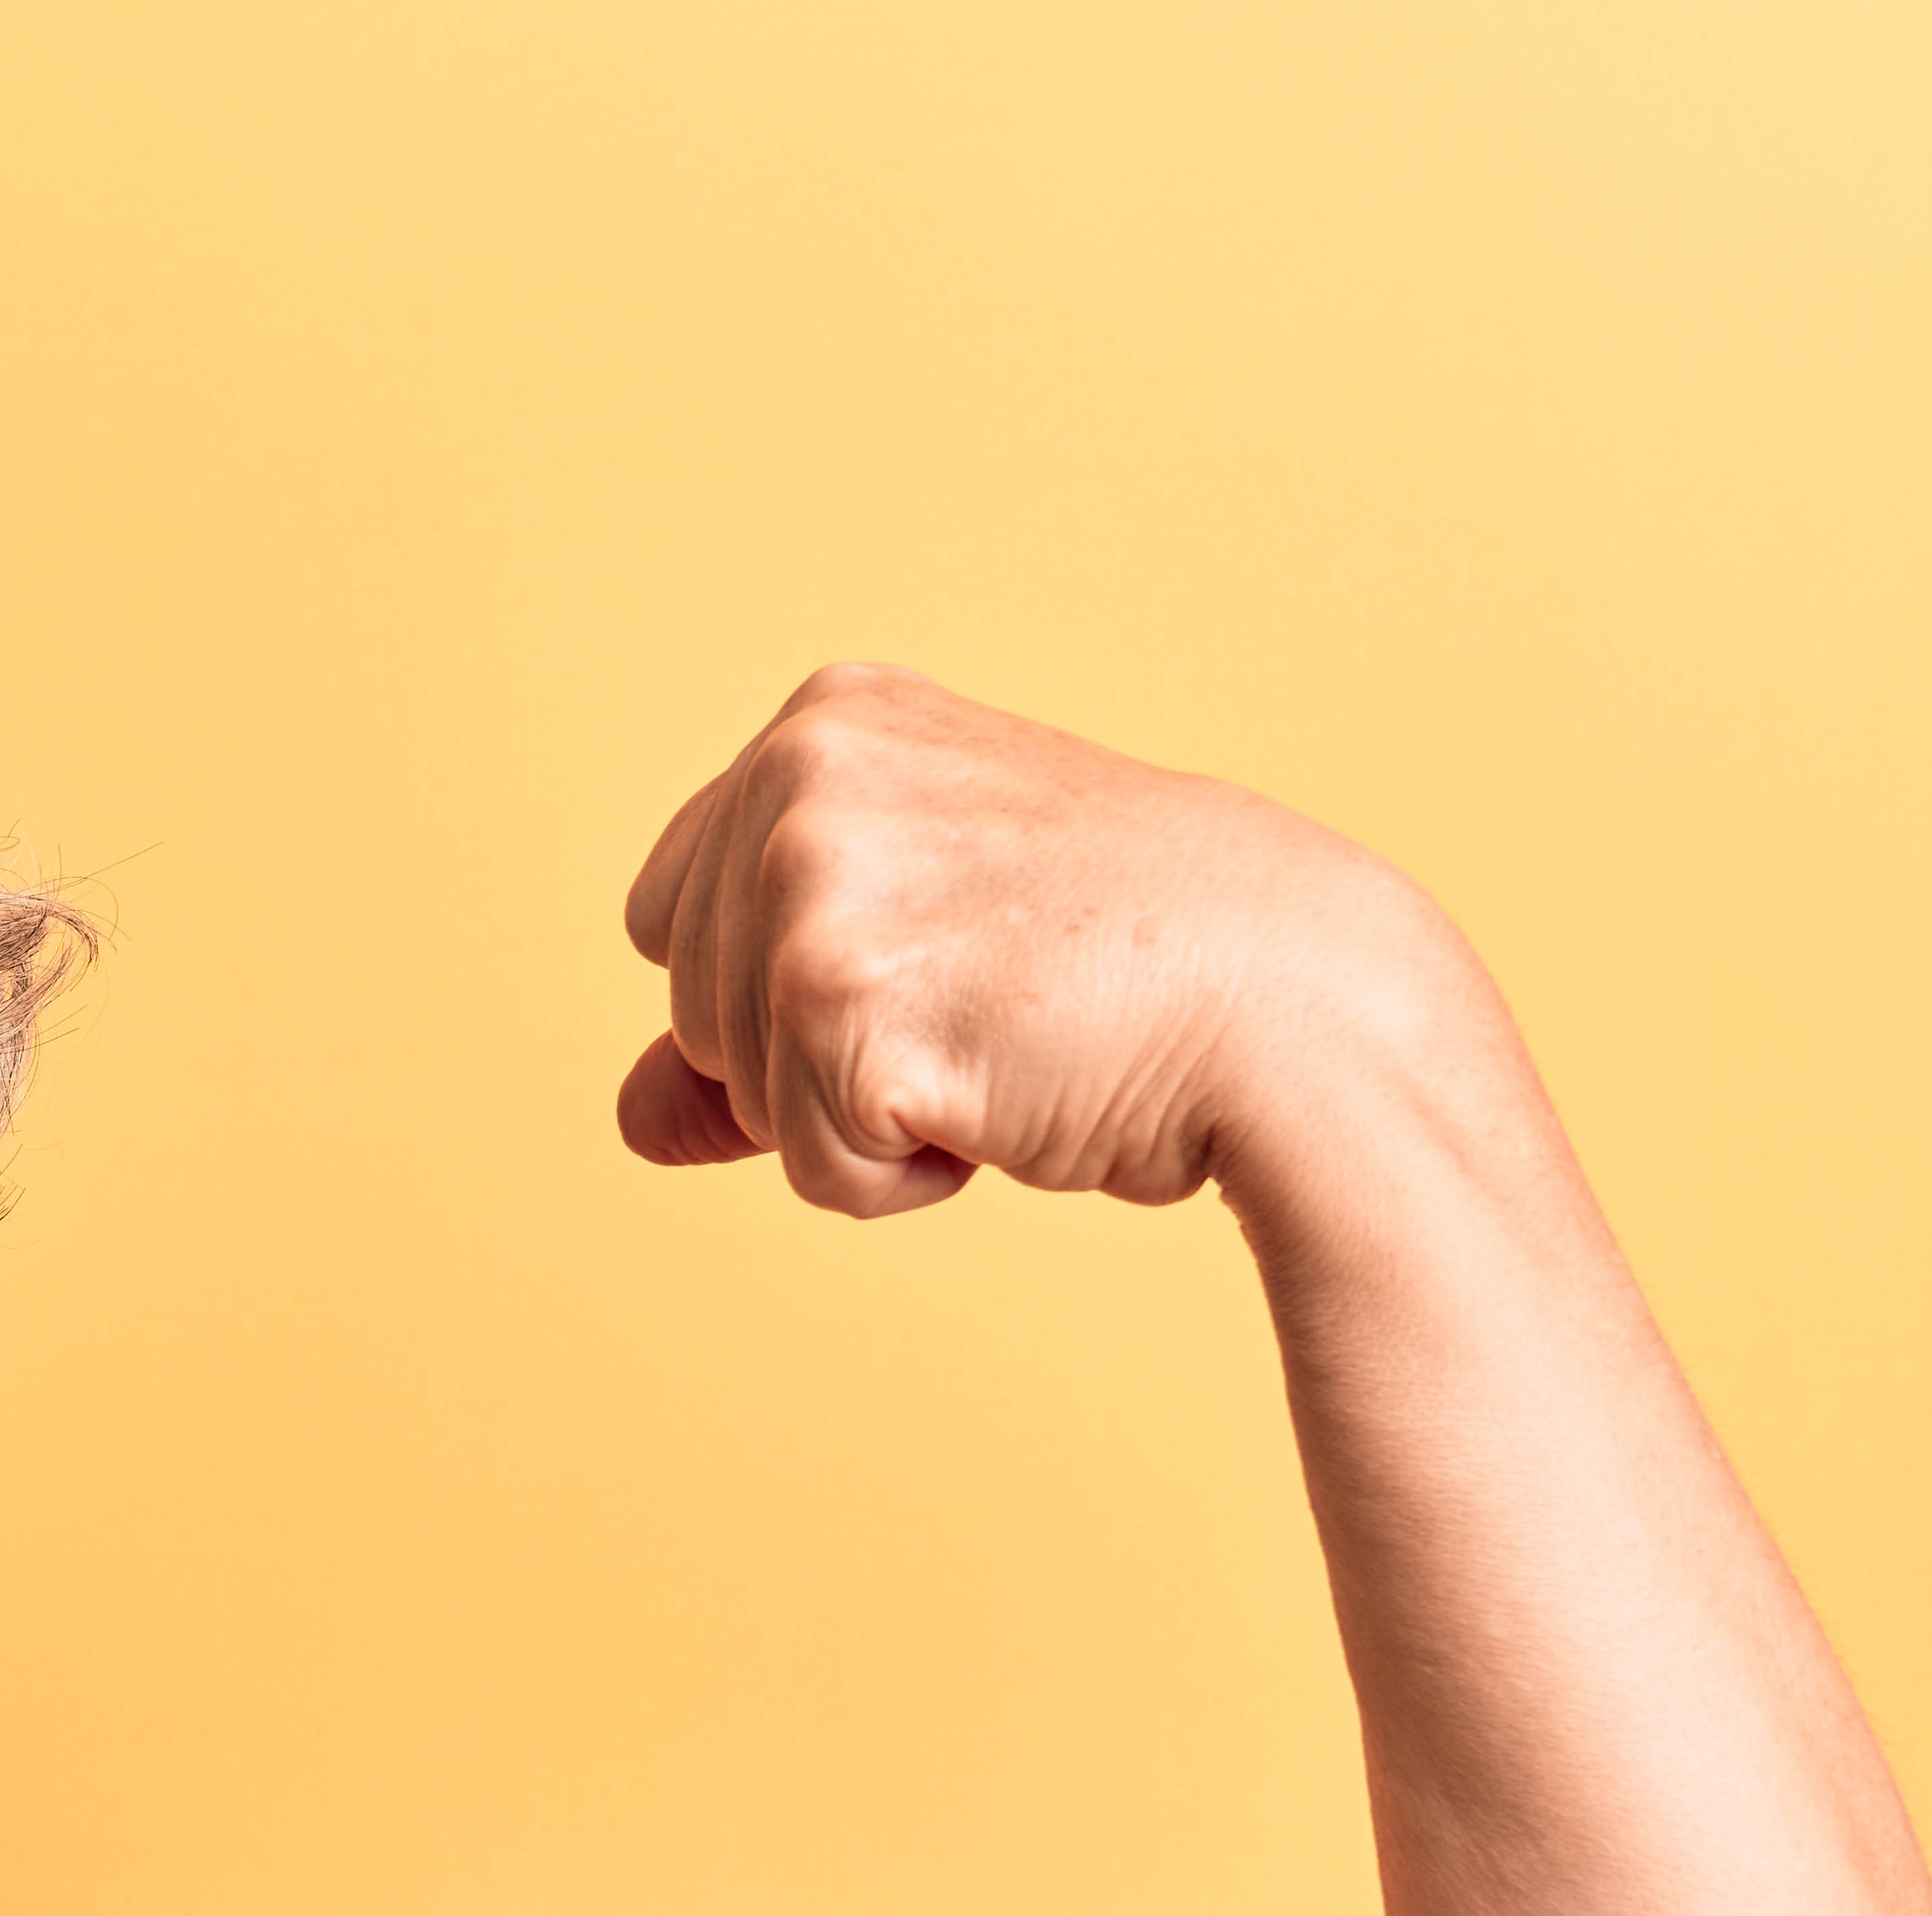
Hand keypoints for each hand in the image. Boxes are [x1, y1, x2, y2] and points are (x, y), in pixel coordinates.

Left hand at [615, 664, 1453, 1220]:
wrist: (1298, 1008)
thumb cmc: (1128, 972)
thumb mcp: (922, 947)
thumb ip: (749, 1015)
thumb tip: (633, 1118)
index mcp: (824, 721)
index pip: (666, 917)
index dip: (779, 985)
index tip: (938, 949)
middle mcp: (801, 772)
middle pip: (689, 1014)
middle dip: (819, 1058)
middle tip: (992, 1003)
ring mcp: (813, 878)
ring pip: (741, 1097)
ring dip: (864, 1118)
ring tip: (1007, 1042)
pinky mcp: (840, 997)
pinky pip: (807, 1168)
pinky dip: (897, 1178)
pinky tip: (1010, 1097)